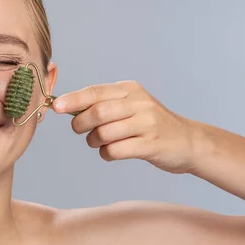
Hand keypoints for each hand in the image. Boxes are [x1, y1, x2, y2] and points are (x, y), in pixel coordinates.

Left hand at [52, 81, 201, 173]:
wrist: (189, 142)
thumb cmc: (150, 125)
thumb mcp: (130, 106)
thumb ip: (102, 105)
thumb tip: (66, 107)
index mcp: (130, 90)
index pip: (95, 92)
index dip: (73, 99)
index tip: (55, 107)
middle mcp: (139, 103)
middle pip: (98, 112)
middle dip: (81, 124)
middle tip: (80, 131)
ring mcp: (147, 123)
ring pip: (104, 132)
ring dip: (94, 141)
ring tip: (99, 143)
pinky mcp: (151, 144)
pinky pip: (116, 150)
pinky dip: (107, 154)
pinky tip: (112, 153)